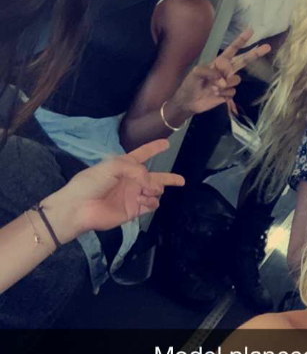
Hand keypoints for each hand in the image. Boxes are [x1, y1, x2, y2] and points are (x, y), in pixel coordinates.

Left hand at [43, 140, 184, 240]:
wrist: (79, 208)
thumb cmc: (92, 183)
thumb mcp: (113, 166)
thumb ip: (136, 170)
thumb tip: (151, 183)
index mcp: (124, 165)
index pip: (143, 154)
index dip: (154, 148)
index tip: (167, 143)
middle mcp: (130, 180)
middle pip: (154, 177)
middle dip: (168, 178)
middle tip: (181, 180)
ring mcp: (132, 195)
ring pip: (154, 192)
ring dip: (156, 190)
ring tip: (149, 191)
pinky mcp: (132, 210)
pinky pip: (150, 206)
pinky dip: (152, 203)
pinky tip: (146, 201)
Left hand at [171, 28, 271, 117]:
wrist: (189, 101)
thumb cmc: (190, 84)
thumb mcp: (196, 73)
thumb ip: (210, 72)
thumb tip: (224, 80)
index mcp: (219, 62)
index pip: (232, 50)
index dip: (241, 40)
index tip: (250, 31)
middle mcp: (226, 71)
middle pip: (244, 61)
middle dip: (254, 54)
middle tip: (267, 47)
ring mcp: (228, 82)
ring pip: (236, 79)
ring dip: (224, 83)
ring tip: (213, 87)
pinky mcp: (228, 94)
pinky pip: (232, 91)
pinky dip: (223, 93)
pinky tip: (215, 94)